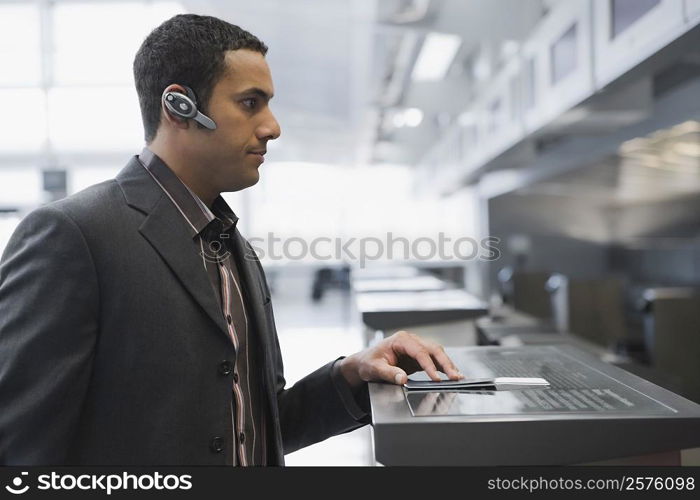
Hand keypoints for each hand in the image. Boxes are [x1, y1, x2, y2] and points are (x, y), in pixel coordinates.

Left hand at [338, 330, 463, 386]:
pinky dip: (443, 367)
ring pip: (437, 353)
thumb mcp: (375, 369)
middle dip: (446, 363)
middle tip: (455, 376)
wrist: (365, 363)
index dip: (429, 365)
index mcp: (401, 340)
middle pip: (433, 349)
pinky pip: (434, 360)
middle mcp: (411, 341)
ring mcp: (416, 347)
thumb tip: (403, 379)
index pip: (420, 352)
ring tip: (458, 377)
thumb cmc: (368, 363)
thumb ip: (389, 373)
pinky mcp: (418, 357)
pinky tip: (452, 375)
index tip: (437, 379)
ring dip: (448, 365)